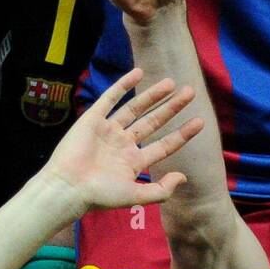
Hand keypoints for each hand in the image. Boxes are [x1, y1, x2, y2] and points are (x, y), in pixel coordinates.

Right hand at [40, 67, 201, 215]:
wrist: (69, 186)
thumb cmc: (100, 195)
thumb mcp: (136, 195)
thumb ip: (162, 190)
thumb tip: (184, 177)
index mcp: (134, 162)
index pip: (165, 145)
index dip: (183, 133)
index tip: (200, 122)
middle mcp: (123, 144)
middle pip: (154, 122)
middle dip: (172, 108)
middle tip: (191, 93)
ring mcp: (109, 130)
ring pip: (136, 108)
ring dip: (153, 95)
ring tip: (172, 82)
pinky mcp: (93, 119)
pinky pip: (111, 98)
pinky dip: (124, 84)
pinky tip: (139, 73)